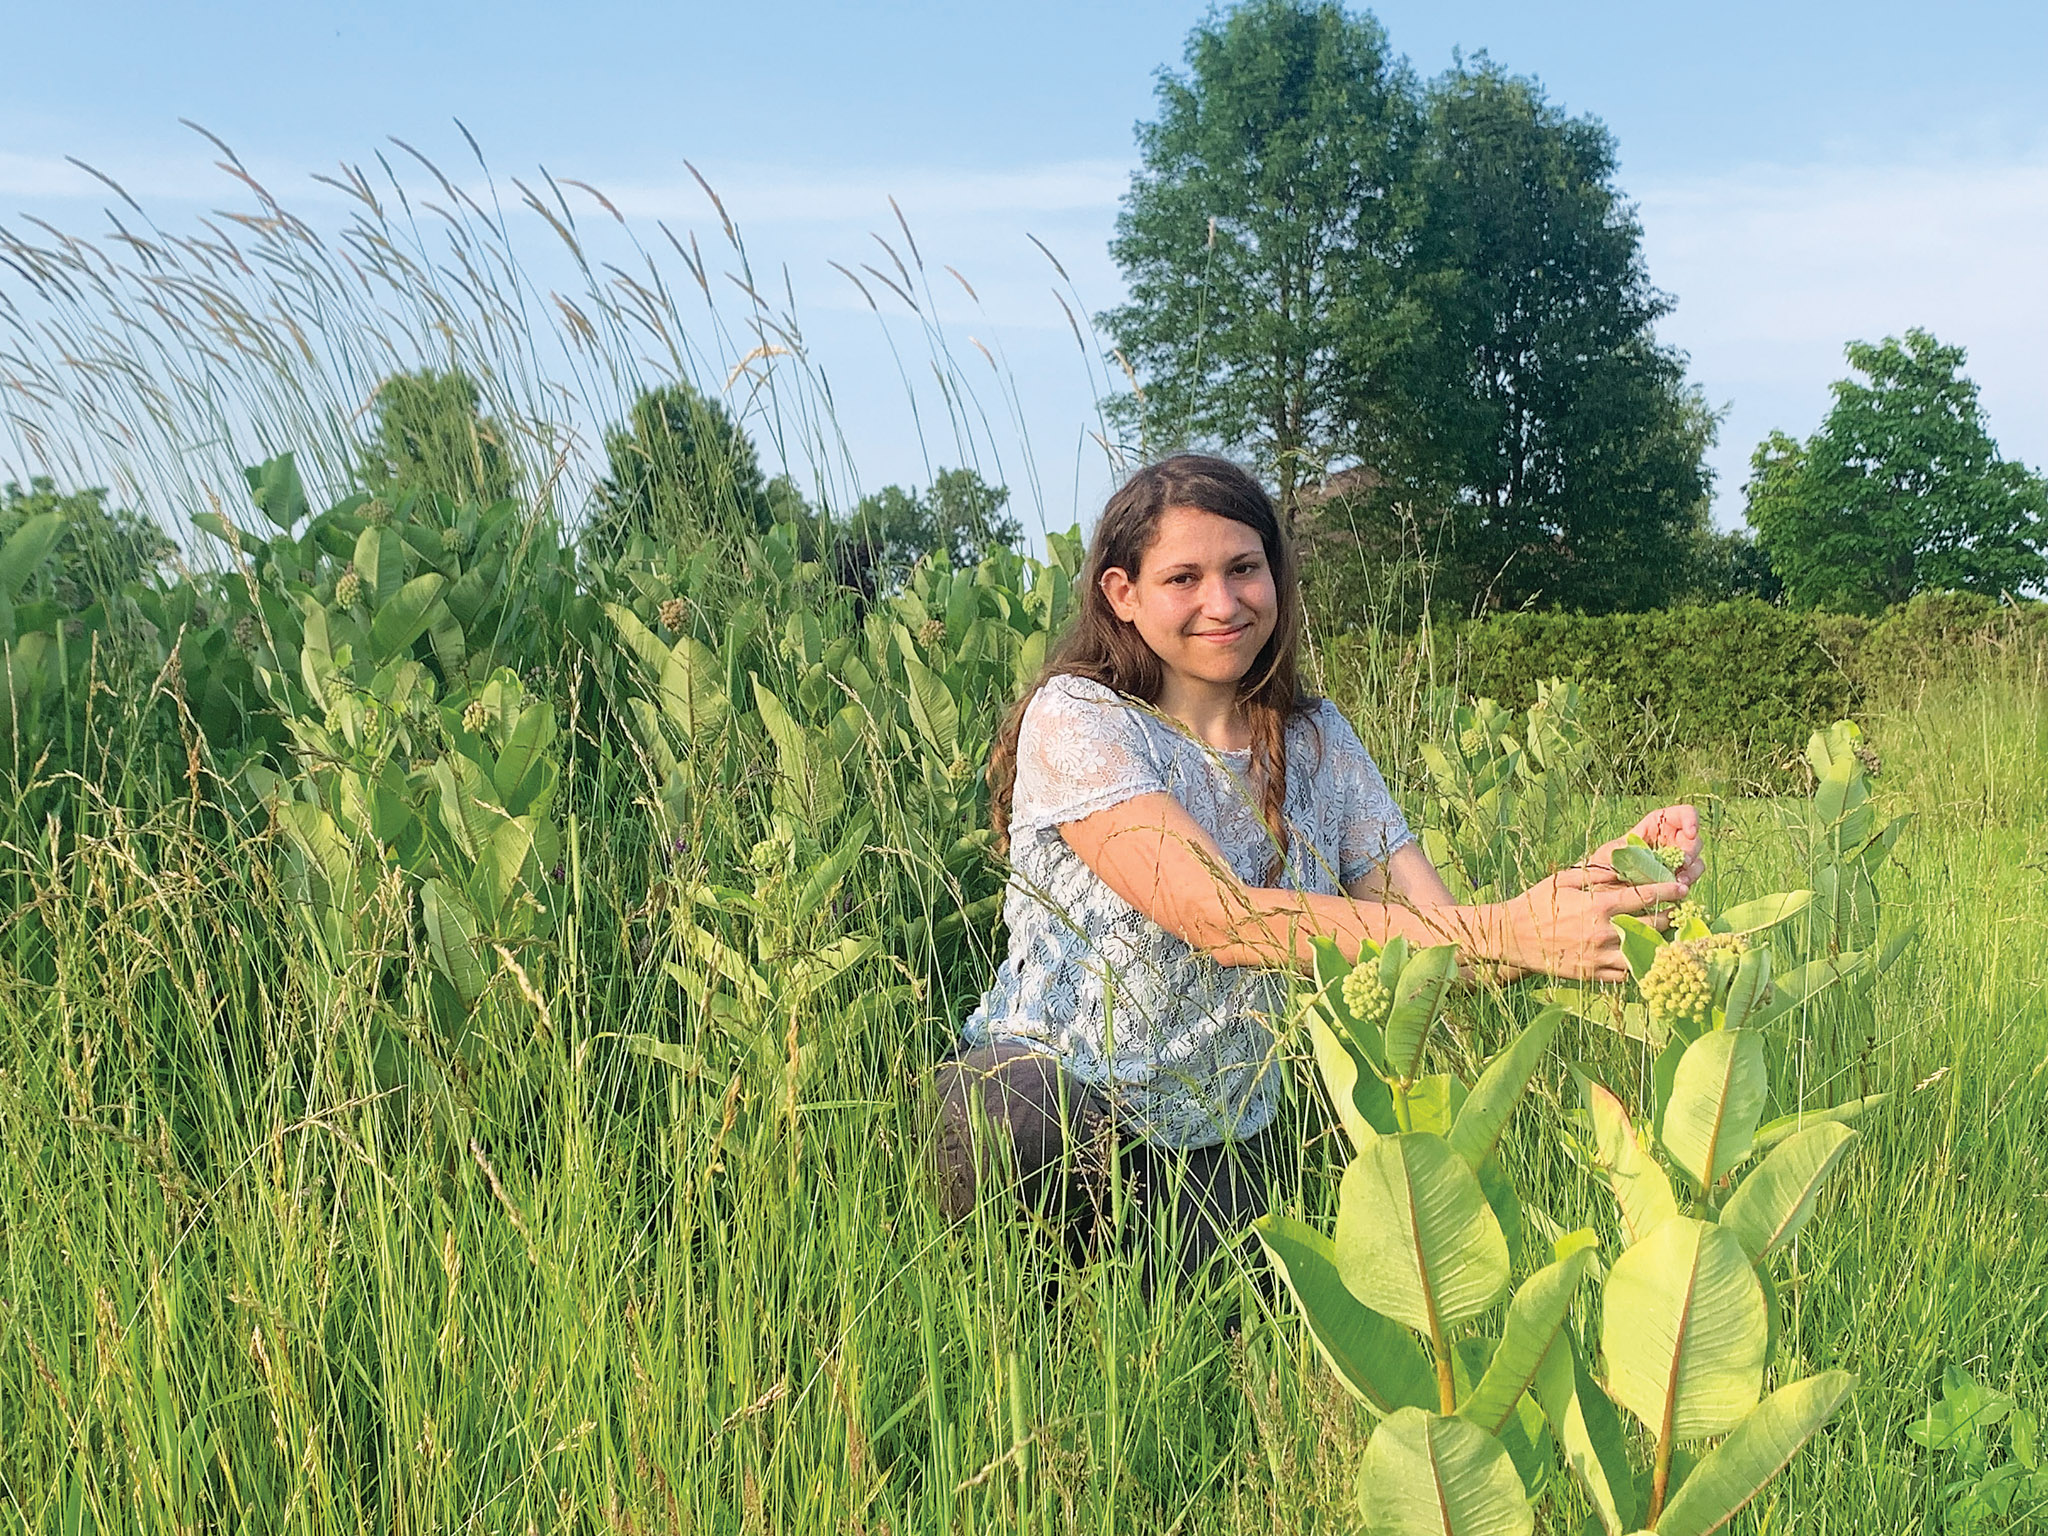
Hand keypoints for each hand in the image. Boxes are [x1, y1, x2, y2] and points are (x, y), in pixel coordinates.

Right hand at [1497, 865, 1690, 982]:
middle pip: (1652, 926)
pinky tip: (1642, 956)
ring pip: (1644, 954)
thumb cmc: (1537, 903)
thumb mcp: (1564, 879)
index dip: (1668, 891)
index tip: (1682, 889)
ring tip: (1667, 938)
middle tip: (1679, 912)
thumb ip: (1597, 873)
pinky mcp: (1592, 974)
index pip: (1644, 897)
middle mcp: (1603, 932)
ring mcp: (1599, 957)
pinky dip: (1638, 965)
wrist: (1511, 936)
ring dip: (1659, 945)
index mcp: (1597, 906)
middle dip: (1670, 917)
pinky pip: (1626, 974)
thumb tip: (1626, 864)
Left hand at [1588, 804, 1704, 887]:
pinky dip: (1687, 883)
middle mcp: (1670, 841)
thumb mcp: (1611, 851)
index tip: (1691, 832)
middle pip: (1693, 839)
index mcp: (1656, 826)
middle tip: (1683, 862)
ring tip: (1680, 880)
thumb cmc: (1606, 863)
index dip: (1690, 819)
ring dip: (1692, 870)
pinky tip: (1678, 888)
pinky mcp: (1676, 879)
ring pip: (1696, 861)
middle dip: (1691, 850)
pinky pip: (1690, 879)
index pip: (1681, 814)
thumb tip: (1636, 852)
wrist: (1602, 886)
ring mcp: (1675, 861)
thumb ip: (1626, 849)